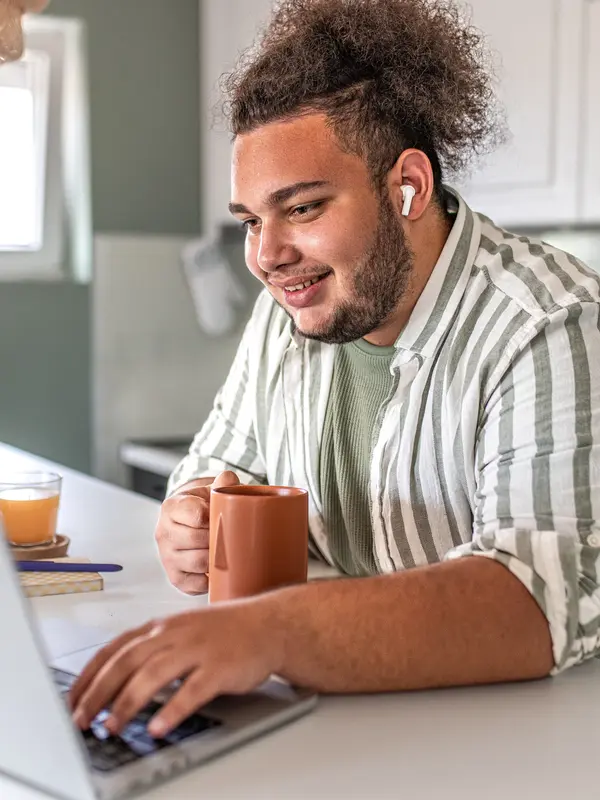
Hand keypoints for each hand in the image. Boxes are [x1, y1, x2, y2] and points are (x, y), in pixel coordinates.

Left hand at [69, 598, 283, 737]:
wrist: (268, 625)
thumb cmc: (223, 632)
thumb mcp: (181, 631)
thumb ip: (151, 650)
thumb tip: (113, 682)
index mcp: (161, 627)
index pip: (114, 649)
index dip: (89, 676)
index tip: (72, 701)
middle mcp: (175, 634)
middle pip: (128, 661)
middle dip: (99, 693)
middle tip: (82, 719)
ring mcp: (198, 649)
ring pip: (154, 674)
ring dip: (128, 702)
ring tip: (112, 727)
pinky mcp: (220, 667)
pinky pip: (192, 690)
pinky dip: (173, 710)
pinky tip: (159, 727)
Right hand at [155, 470, 239, 594]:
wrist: (188, 523)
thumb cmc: (202, 507)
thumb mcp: (209, 490)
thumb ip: (222, 483)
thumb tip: (229, 480)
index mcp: (171, 507)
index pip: (196, 515)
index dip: (216, 517)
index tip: (225, 517)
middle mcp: (163, 533)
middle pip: (197, 540)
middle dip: (218, 538)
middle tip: (233, 536)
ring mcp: (167, 557)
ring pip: (198, 562)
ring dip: (216, 558)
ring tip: (227, 550)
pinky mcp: (175, 578)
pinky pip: (197, 584)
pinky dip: (211, 579)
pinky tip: (218, 569)